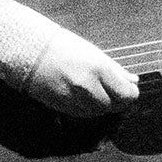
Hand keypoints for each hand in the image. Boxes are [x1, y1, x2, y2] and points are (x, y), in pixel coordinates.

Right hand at [25, 28, 140, 116]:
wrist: (29, 51)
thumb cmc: (61, 46)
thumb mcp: (94, 53)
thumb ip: (115, 70)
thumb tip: (132, 81)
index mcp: (98, 69)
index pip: (126, 95)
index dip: (131, 93)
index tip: (129, 89)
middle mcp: (87, 87)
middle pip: (113, 106)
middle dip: (117, 100)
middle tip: (115, 90)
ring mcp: (74, 99)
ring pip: (98, 113)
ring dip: (102, 105)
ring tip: (98, 90)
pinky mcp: (62, 107)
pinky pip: (83, 114)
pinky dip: (88, 108)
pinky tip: (84, 95)